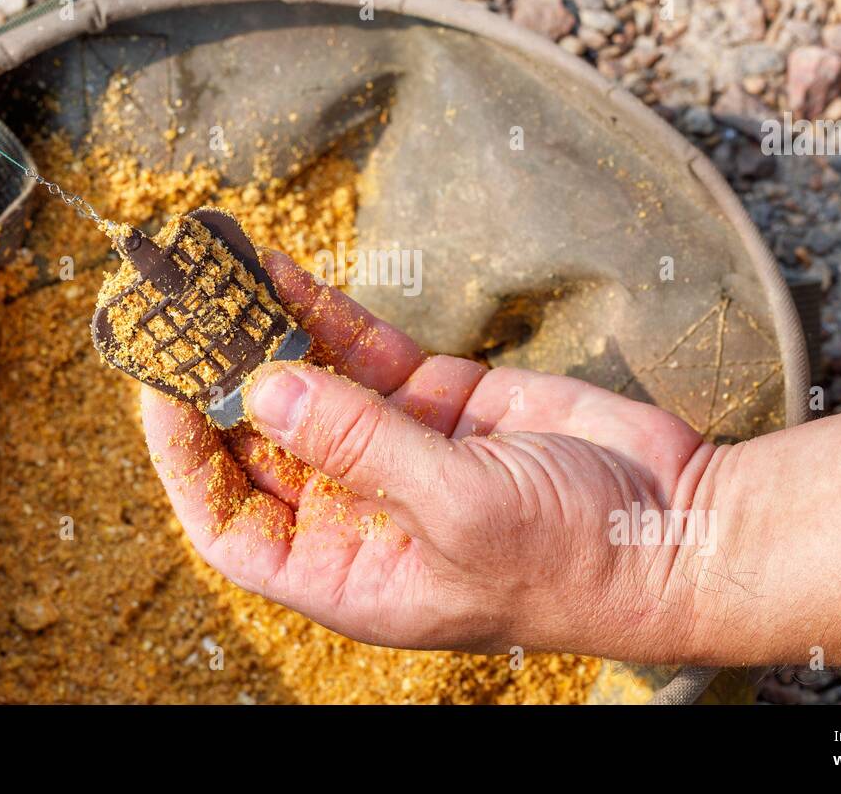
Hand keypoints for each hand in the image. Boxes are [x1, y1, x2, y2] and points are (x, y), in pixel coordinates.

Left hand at [141, 250, 721, 661]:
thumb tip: (262, 392)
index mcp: (349, 571)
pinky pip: (363, 354)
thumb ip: (358, 447)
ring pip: (307, 387)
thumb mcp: (456, 508)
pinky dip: (324, 316)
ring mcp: (399, 451)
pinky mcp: (440, 401)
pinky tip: (281, 272)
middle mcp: (361, 512)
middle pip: (261, 442)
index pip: (233, 522)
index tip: (162, 384)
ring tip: (216, 269)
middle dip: (216, 377)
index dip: (186, 457)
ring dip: (262, 333)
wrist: (678, 523)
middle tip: (175, 307)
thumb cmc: (571, 556)